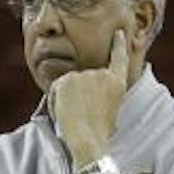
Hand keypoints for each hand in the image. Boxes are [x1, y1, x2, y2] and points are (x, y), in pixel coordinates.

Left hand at [49, 30, 134, 171]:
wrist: (87, 140)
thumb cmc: (98, 136)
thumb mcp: (110, 114)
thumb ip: (104, 97)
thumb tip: (93, 97)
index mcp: (117, 84)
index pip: (119, 58)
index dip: (119, 45)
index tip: (118, 33)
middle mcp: (102, 75)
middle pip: (83, 79)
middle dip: (77, 95)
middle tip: (80, 116)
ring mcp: (85, 76)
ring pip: (68, 85)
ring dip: (65, 100)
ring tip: (73, 117)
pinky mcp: (68, 79)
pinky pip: (55, 89)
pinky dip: (55, 102)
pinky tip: (63, 114)